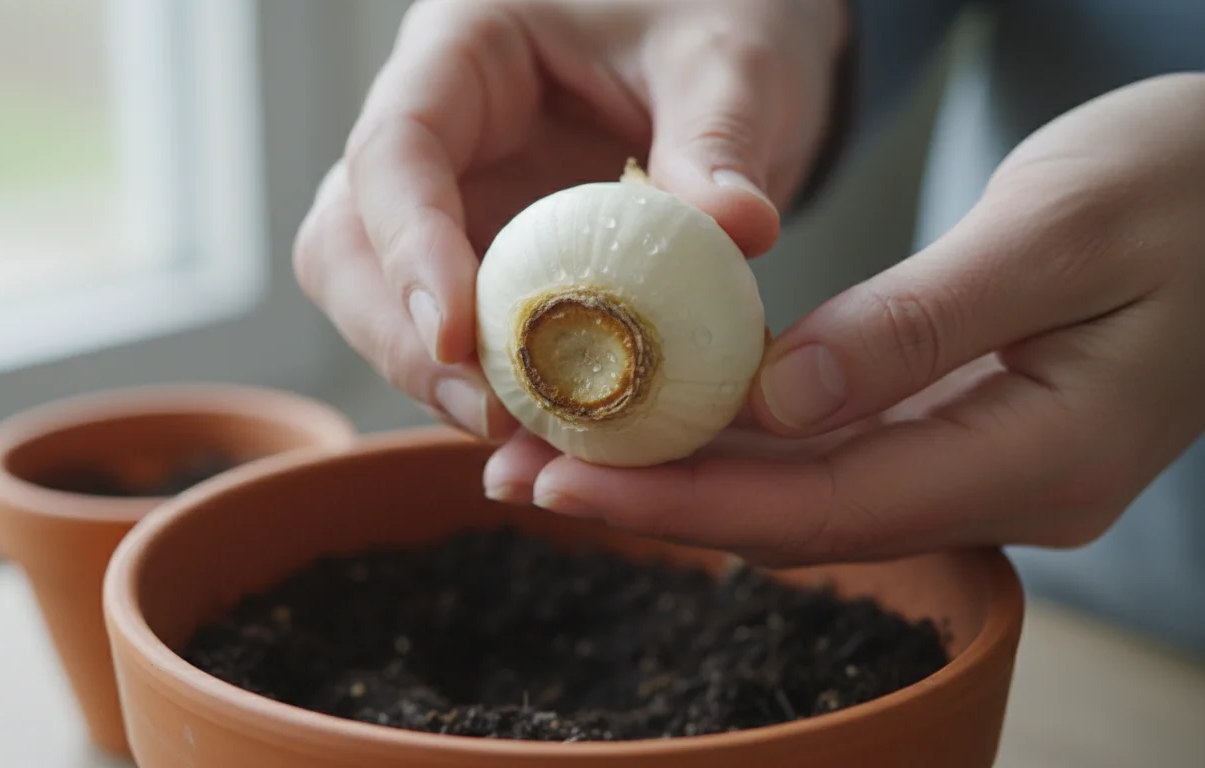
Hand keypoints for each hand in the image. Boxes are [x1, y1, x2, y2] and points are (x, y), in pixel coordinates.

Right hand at [294, 0, 848, 437]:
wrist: (731, 61)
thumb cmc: (717, 20)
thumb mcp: (731, 60)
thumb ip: (723, 137)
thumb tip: (741, 228)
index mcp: (465, 51)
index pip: (394, 150)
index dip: (407, 247)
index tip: (455, 335)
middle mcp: (433, 132)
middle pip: (349, 244)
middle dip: (399, 339)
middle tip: (487, 414)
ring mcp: (450, 204)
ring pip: (380, 304)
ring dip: (434, 383)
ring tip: (521, 442)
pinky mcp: (483, 264)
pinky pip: (457, 338)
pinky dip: (490, 393)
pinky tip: (546, 437)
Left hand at [486, 73, 1204, 565]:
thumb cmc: (1191, 182)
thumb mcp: (1061, 227)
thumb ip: (921, 322)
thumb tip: (779, 399)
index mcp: (1045, 454)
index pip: (830, 506)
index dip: (688, 504)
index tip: (564, 484)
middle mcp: (1010, 484)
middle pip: (803, 518)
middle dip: (658, 501)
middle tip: (522, 475)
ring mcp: (990, 463)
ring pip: (810, 493)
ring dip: (686, 477)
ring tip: (559, 453)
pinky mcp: (969, 426)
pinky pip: (837, 452)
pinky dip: (743, 441)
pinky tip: (666, 418)